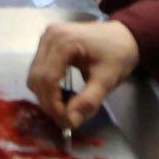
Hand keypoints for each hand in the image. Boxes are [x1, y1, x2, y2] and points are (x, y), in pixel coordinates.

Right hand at [26, 18, 138, 132]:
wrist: (124, 36)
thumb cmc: (117, 54)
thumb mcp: (107, 79)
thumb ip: (88, 101)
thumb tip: (70, 122)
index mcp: (63, 41)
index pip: (48, 79)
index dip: (53, 104)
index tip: (66, 123)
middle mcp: (49, 37)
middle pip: (37, 78)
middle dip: (49, 103)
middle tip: (66, 120)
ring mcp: (45, 39)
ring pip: (35, 76)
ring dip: (46, 96)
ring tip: (66, 107)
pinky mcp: (46, 45)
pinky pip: (39, 71)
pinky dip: (47, 87)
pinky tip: (62, 94)